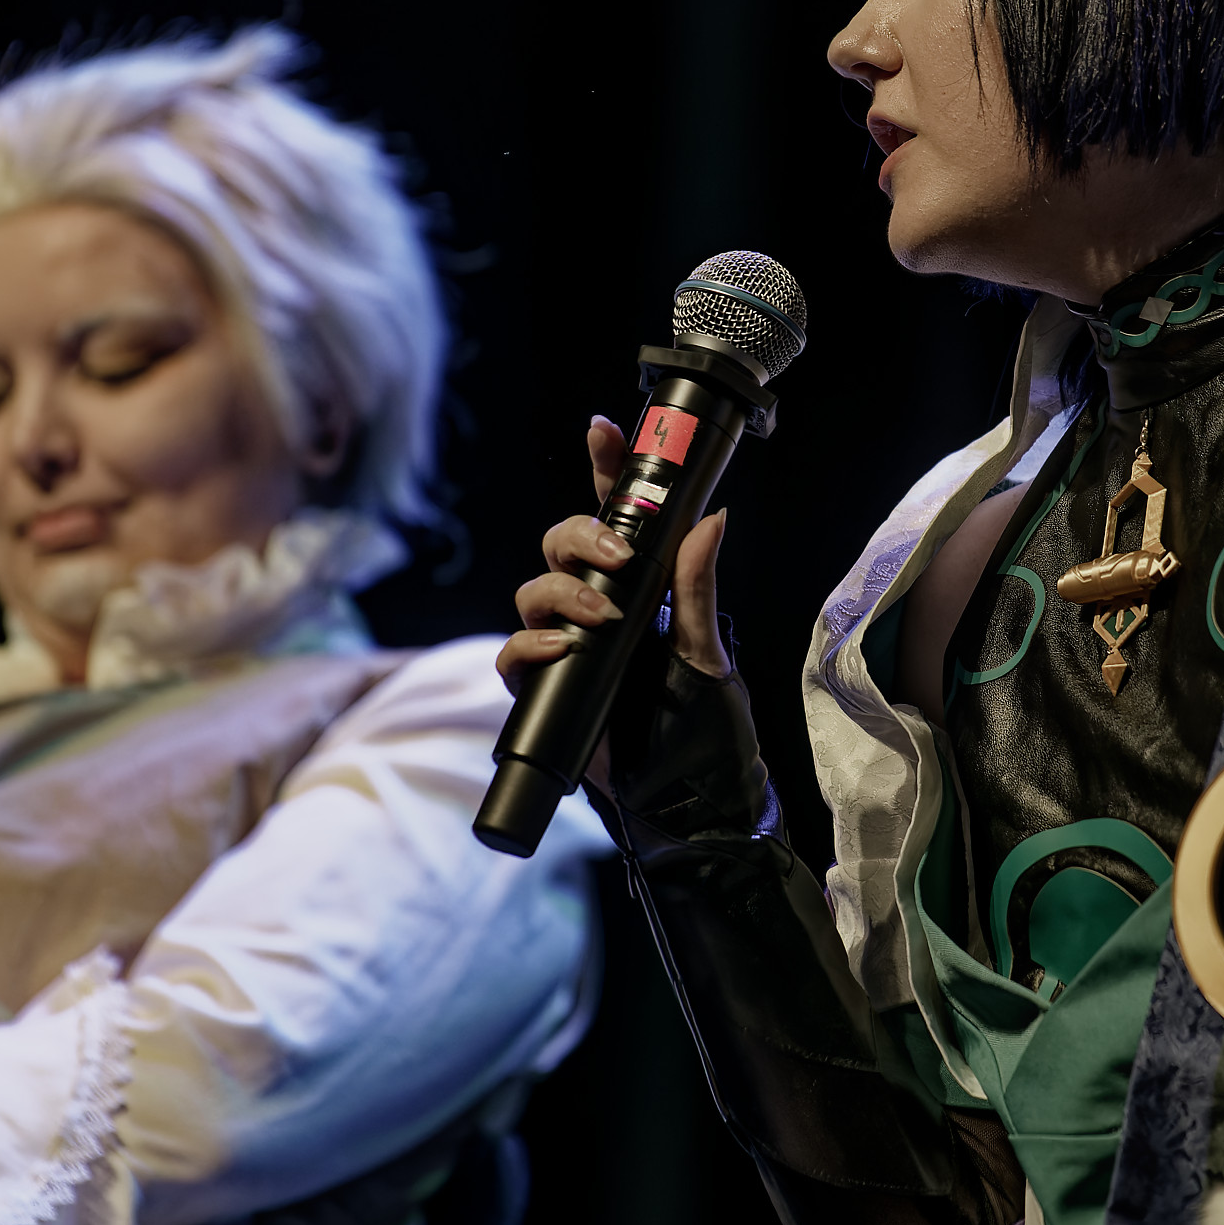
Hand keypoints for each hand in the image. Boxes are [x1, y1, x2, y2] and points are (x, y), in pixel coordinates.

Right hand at [496, 414, 730, 699]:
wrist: (681, 794)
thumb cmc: (699, 724)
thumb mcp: (705, 651)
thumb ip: (697, 588)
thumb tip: (711, 520)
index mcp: (638, 587)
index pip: (614, 517)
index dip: (604, 470)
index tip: (602, 430)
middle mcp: (597, 606)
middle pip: (561, 542)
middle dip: (580, 536)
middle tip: (618, 559)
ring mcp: (565, 644)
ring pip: (533, 589)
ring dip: (561, 592)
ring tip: (601, 616)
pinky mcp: (543, 687)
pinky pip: (512, 652)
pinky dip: (527, 646)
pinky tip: (557, 650)